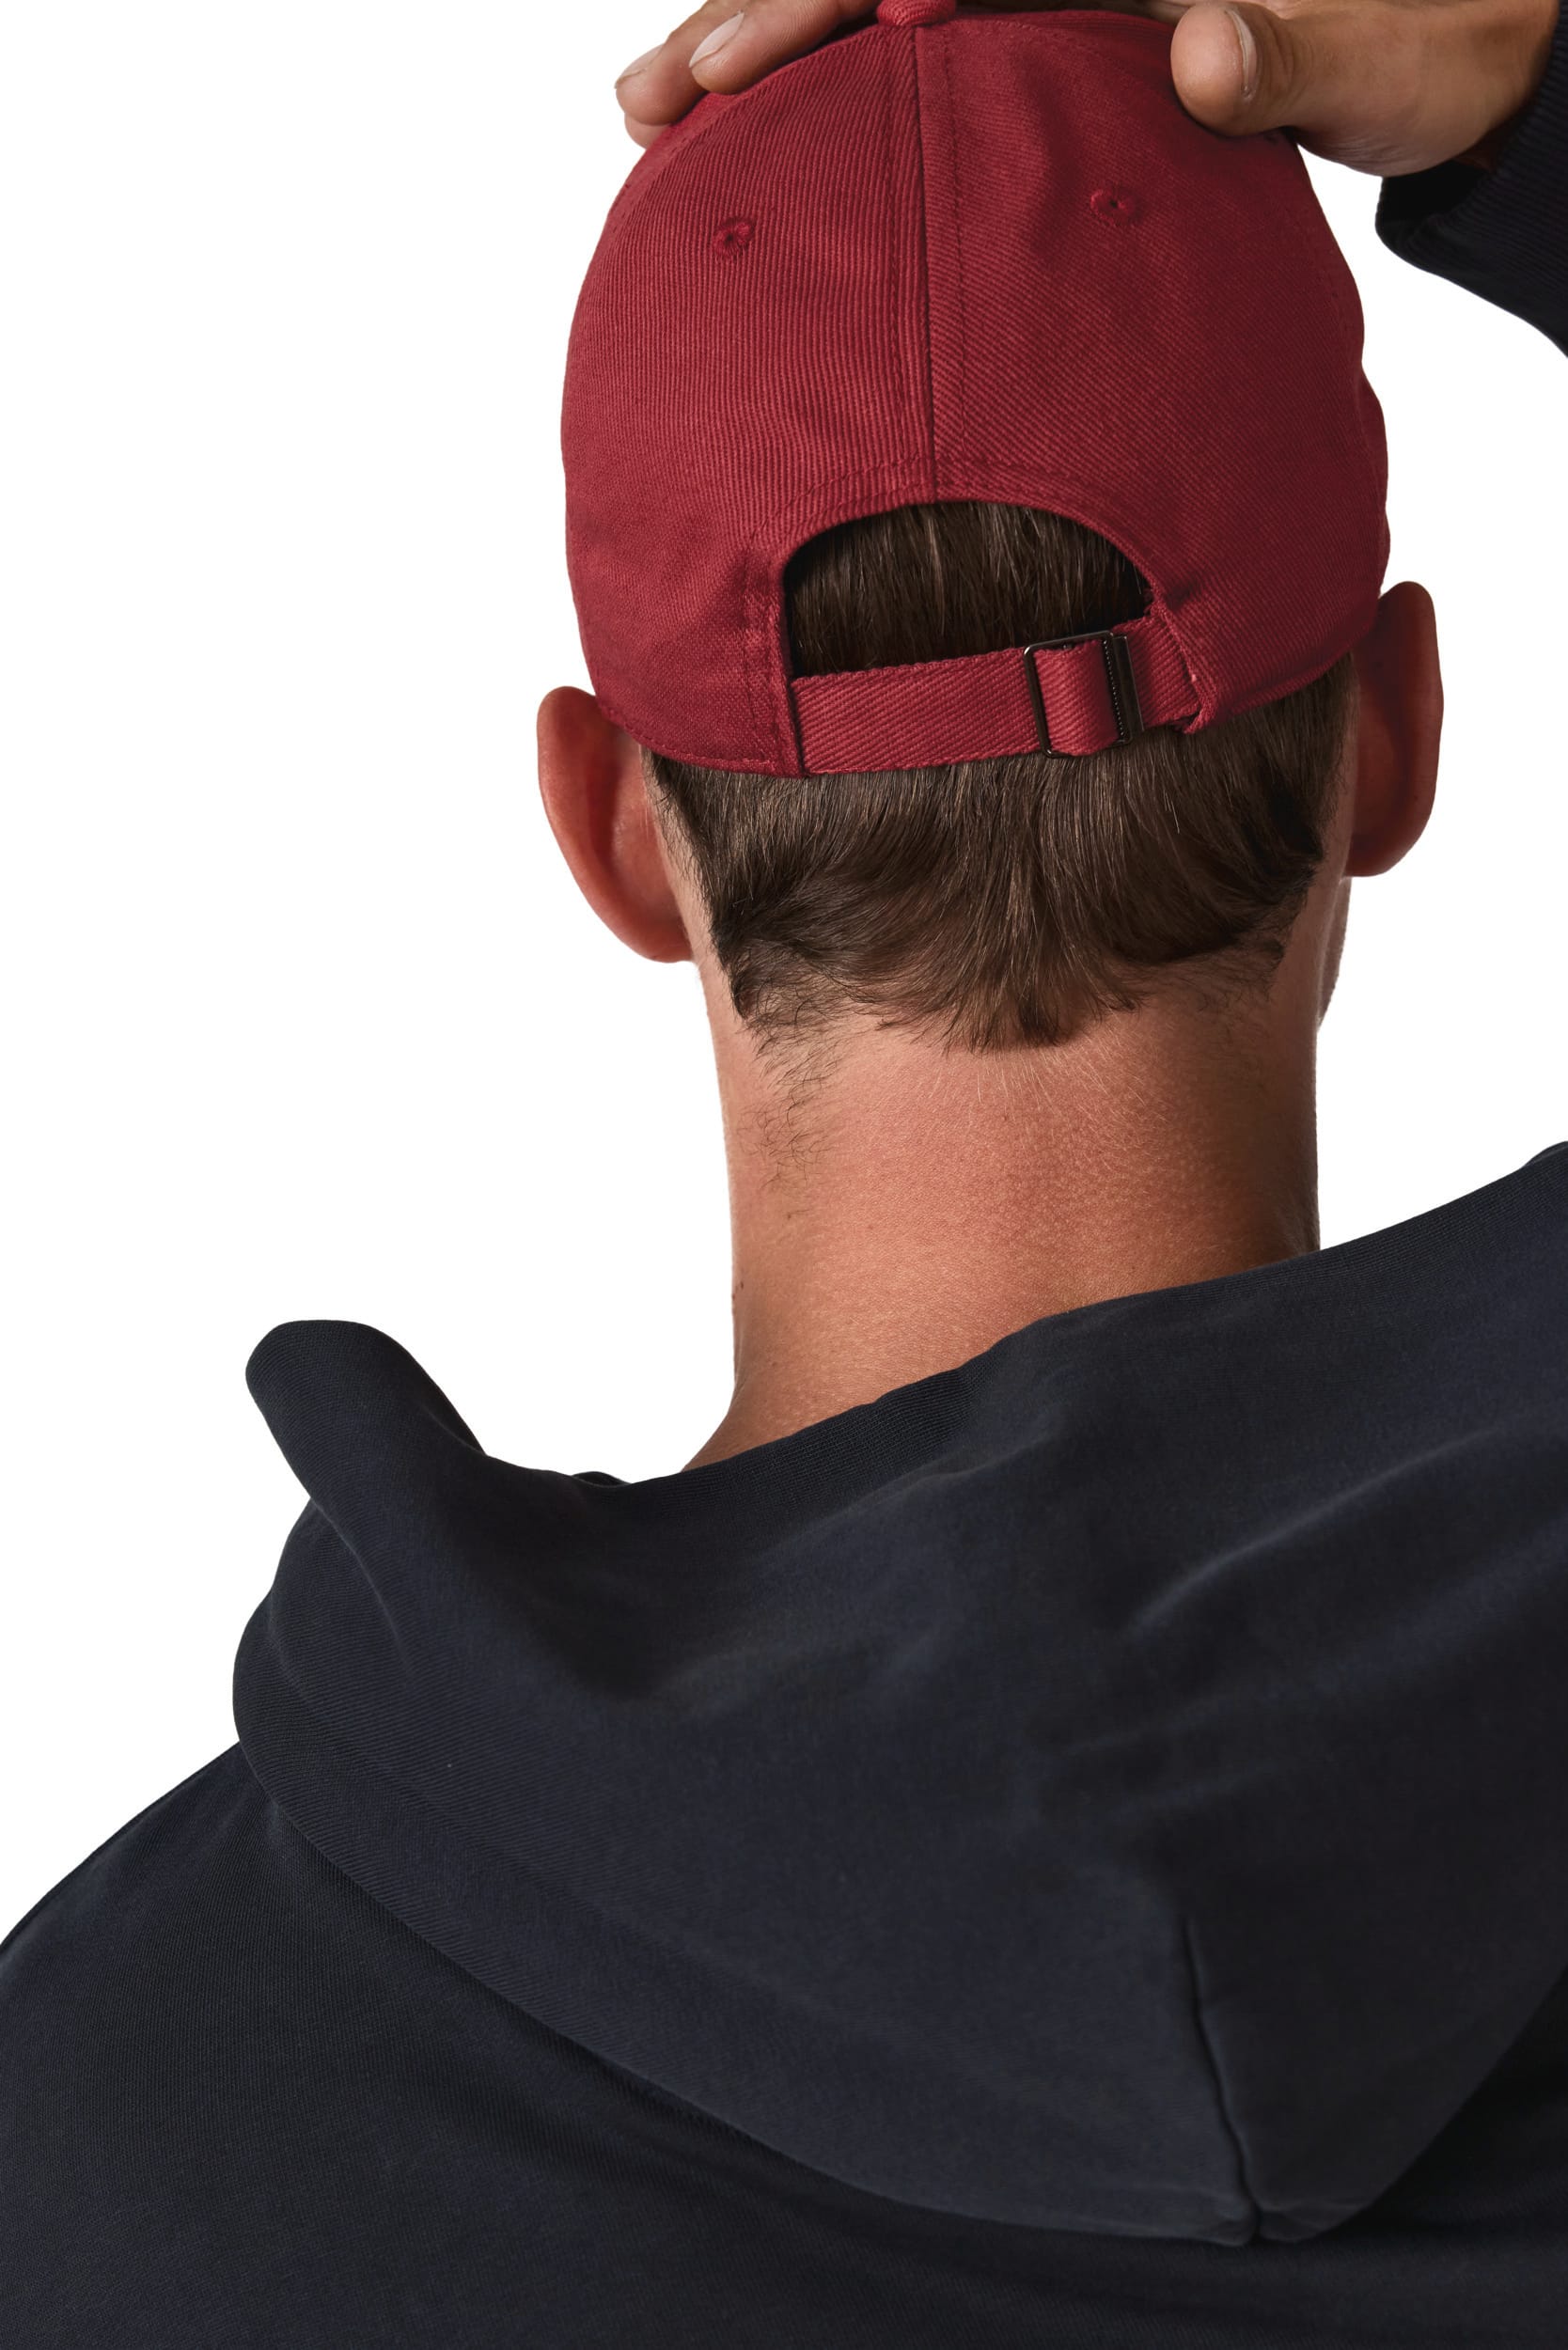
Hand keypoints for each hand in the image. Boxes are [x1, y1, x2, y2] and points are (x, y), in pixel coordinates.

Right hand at [613, 0, 1559, 177]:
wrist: (1438, 65)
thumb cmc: (1414, 53)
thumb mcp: (1368, 61)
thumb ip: (1289, 59)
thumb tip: (1205, 56)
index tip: (738, 64)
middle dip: (753, 24)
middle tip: (647, 107)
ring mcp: (1045, 3)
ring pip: (877, 16)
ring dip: (760, 63)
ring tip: (648, 128)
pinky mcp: (1041, 54)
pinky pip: (911, 70)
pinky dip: (826, 104)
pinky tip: (744, 148)